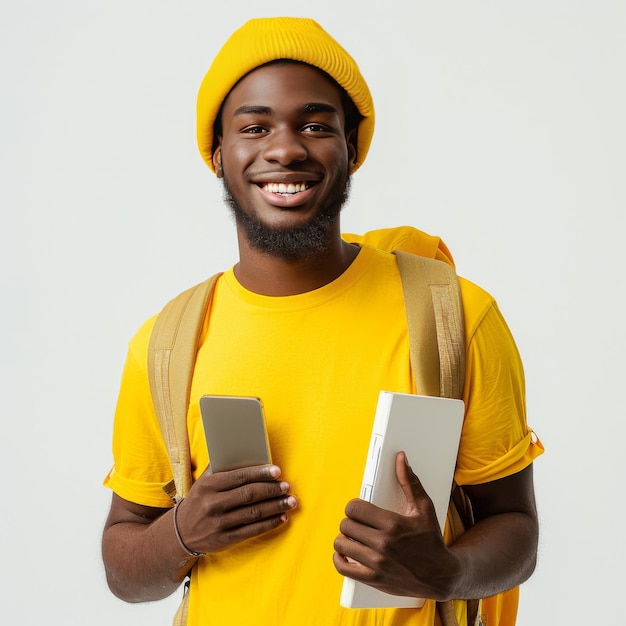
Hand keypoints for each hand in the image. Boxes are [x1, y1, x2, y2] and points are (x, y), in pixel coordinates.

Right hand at [175, 464, 296, 553]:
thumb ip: (222, 467)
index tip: (277, 471)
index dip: (260, 473)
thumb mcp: (203, 481)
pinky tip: (281, 518)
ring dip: (275, 507)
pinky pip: (251, 531)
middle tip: (287, 486)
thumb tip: (246, 451)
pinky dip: (269, 524)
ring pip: (253, 513)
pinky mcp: (224, 539)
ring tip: (291, 501)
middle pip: (248, 495)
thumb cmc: (199, 500)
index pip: (239, 477)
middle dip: (271, 490)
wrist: (180, 532)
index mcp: (209, 485)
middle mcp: (213, 504)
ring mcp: (218, 523)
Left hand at [333, 452, 459, 600]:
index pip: (355, 508)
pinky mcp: (374, 579)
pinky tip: (346, 553)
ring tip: (353, 536)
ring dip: (344, 538)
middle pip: (346, 525)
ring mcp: (377, 563)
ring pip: (342, 544)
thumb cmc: (431, 540)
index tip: (359, 509)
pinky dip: (339, 559)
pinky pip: (343, 567)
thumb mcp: (424, 508)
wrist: (441, 576)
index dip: (353, 506)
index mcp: (393, 524)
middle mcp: (383, 544)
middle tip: (358, 523)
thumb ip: (409, 482)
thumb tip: (400, 458)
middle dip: (350, 521)